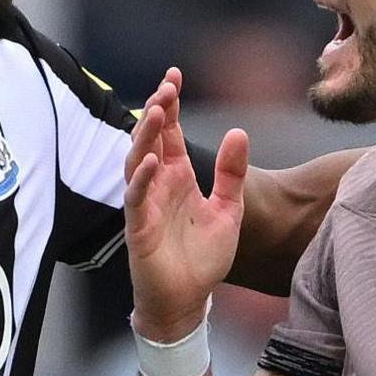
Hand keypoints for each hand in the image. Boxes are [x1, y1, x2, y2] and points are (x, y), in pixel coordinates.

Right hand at [125, 68, 248, 341]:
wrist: (187, 301)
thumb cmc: (202, 257)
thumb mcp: (228, 210)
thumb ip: (232, 173)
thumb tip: (239, 132)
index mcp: (177, 176)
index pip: (170, 132)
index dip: (170, 103)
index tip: (174, 75)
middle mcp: (158, 184)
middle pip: (151, 138)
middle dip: (158, 110)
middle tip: (168, 85)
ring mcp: (145, 204)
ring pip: (138, 161)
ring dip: (146, 136)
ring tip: (157, 111)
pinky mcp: (139, 227)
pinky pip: (136, 198)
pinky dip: (142, 179)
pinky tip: (151, 161)